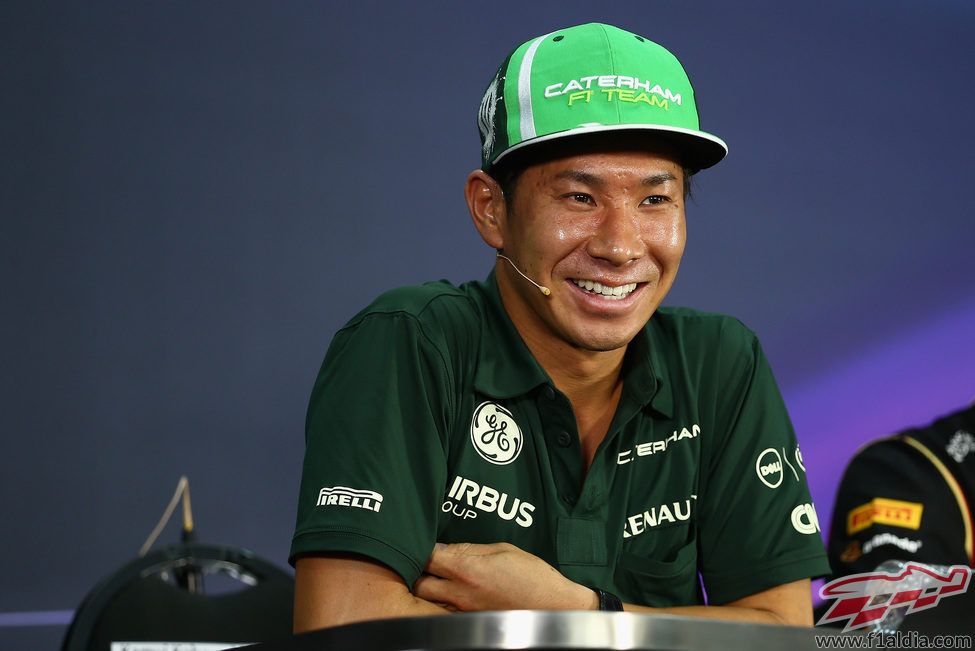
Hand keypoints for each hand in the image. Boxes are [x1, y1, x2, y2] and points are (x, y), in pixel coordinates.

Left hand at [413, 542, 597, 611]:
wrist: (554, 607)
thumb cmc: (533, 576)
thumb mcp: (503, 549)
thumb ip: (470, 549)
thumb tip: (446, 548)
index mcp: (468, 569)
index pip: (428, 557)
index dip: (421, 547)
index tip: (423, 542)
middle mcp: (461, 593)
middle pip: (419, 584)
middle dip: (417, 572)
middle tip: (423, 562)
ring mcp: (464, 612)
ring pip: (429, 601)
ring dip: (427, 589)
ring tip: (434, 578)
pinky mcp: (470, 623)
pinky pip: (445, 612)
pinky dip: (441, 603)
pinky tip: (450, 594)